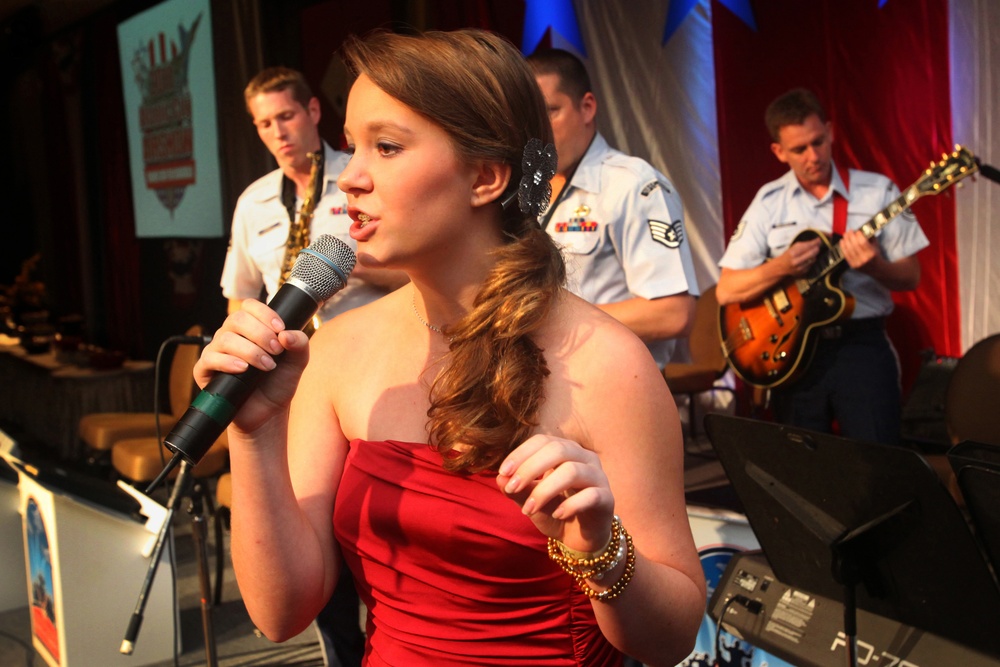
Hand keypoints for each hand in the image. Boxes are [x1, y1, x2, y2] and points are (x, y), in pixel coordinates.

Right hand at [193, 298, 310, 433]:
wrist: (267, 412)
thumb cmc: (278, 383)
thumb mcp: (297, 362)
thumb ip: (300, 344)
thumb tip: (287, 334)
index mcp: (250, 328)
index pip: (249, 306)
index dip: (265, 313)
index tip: (280, 329)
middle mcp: (230, 335)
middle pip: (237, 318)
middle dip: (261, 333)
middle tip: (277, 351)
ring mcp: (216, 352)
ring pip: (225, 339)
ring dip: (250, 351)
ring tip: (267, 366)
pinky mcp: (205, 370)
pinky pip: (210, 359)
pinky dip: (228, 362)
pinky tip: (243, 369)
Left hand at [497, 434, 614, 553]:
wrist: (580, 538)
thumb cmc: (555, 511)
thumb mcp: (530, 501)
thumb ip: (517, 490)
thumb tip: (500, 478)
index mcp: (565, 451)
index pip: (542, 441)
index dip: (521, 454)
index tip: (504, 472)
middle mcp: (584, 458)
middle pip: (558, 450)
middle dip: (530, 468)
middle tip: (512, 488)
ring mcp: (598, 476)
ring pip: (572, 471)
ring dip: (544, 490)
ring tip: (528, 509)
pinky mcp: (607, 498)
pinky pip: (590, 495)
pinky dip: (570, 505)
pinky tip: (556, 515)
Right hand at [782, 237, 821, 275]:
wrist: (781, 267)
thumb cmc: (788, 256)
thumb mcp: (793, 248)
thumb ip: (804, 244)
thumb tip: (817, 241)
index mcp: (793, 253)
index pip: (807, 246)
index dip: (815, 242)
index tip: (819, 240)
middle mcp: (796, 261)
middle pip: (812, 253)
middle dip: (816, 248)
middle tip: (818, 246)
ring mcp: (800, 268)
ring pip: (813, 259)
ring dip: (814, 255)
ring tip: (811, 253)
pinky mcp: (803, 272)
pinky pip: (811, 265)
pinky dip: (811, 261)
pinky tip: (807, 260)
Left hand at [839, 229, 879, 269]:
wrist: (876, 269)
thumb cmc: (876, 254)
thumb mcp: (876, 245)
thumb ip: (870, 237)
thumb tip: (862, 229)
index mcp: (871, 253)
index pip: (863, 242)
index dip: (858, 236)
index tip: (857, 231)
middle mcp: (864, 258)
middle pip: (854, 245)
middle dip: (851, 236)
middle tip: (849, 231)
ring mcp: (858, 263)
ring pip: (849, 250)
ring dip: (846, 241)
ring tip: (845, 235)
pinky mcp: (852, 265)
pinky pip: (846, 255)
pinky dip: (843, 247)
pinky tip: (842, 241)